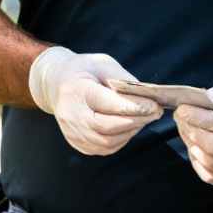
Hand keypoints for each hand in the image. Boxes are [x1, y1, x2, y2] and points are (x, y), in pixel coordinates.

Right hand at [28, 46, 161, 155]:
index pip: (107, 104)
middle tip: (156, 113)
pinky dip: (121, 140)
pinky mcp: (76, 142)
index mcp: (76, 90)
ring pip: (107, 142)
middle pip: (107, 127)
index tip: (155, 106)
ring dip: (131, 132)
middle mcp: (70, 114)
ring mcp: (71, 131)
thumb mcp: (103, 64)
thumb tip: (147, 97)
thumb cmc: (84, 70)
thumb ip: (123, 80)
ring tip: (145, 119)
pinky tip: (131, 127)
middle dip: (136, 121)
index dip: (134, 107)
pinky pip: (103, 148)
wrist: (56, 83)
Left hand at [173, 79, 212, 185]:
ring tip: (185, 127)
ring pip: (210, 161)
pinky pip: (209, 174)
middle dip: (192, 130)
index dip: (199, 117)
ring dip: (191, 143)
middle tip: (180, 116)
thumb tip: (195, 100)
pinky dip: (197, 160)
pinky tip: (194, 145)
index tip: (182, 109)